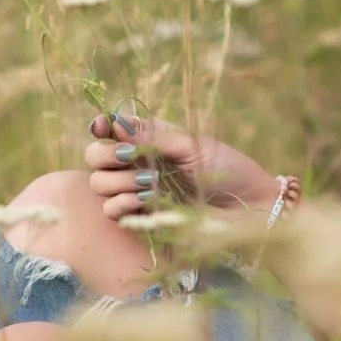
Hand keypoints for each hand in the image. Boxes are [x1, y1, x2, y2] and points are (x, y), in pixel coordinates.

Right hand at [84, 111, 277, 224]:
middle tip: (130, 158)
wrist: (245, 206)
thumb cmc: (225, 169)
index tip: (101, 128)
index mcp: (149, 139)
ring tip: (152, 182)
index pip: (111, 129)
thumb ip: (152, 136)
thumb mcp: (190, 144)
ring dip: (119, 181)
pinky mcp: (141, 217)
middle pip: (94, 157)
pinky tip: (146, 199)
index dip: (100, 126)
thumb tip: (116, 122)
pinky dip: (122, 204)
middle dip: (105, 155)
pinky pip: (110, 211)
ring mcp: (136, 191)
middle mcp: (137, 163)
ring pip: (98, 184)